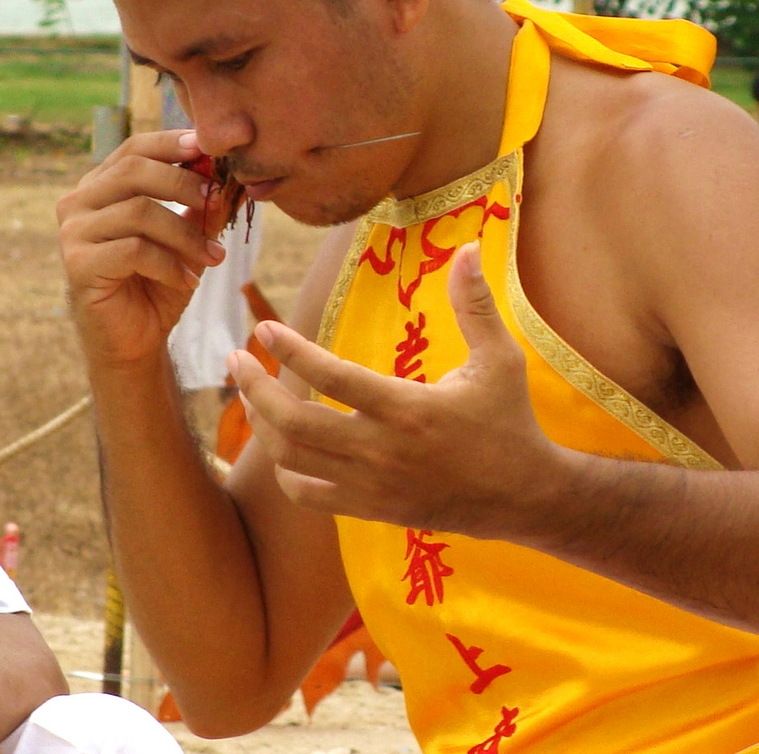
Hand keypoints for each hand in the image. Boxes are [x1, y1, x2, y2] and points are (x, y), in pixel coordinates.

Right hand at [56, 129, 226, 367]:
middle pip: (134, 171)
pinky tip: (187, 280)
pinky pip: (133, 250)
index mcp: (102, 186)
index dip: (169, 142)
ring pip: (139, 212)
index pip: (134, 148)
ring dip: (186, 234)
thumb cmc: (159, 282)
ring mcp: (74, 232)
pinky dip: (170, 264)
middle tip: (218, 201)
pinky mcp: (78, 263)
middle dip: (184, 183)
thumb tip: (230, 178)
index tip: (205, 147)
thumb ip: (202, 207)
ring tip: (213, 257)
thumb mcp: (188, 239)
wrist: (135, 338)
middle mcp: (80, 202)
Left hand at [230, 242, 560, 536]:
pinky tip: (282, 444)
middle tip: (235, 358)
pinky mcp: (371, 510)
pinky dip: (284, 469)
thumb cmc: (509, 419)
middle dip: (254, 388)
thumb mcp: (500, 358)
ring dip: (260, 424)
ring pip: (292, 460)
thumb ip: (476, 304)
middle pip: (294, 425)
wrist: (523, 496)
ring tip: (249, 392)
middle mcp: (383, 451)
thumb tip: (469, 247)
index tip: (263, 328)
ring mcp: (373, 485)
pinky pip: (308, 495)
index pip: (333, 378)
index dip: (290, 351)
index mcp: (410, 409)